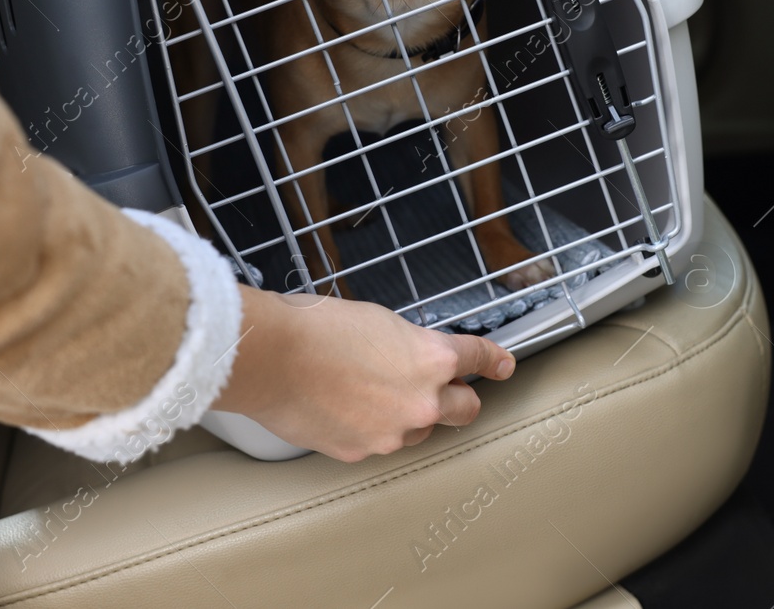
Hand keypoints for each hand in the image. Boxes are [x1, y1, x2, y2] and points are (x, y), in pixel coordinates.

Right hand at [214, 287, 515, 461]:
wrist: (270, 357)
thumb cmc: (315, 328)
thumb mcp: (379, 320)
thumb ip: (408, 344)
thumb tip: (412, 356)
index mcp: (431, 357)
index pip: (478, 357)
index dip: (494, 360)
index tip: (502, 365)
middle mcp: (422, 400)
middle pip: (466, 408)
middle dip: (461, 398)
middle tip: (450, 390)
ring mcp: (393, 432)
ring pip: (420, 430)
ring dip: (411, 416)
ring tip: (374, 394)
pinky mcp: (362, 452)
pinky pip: (380, 442)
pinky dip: (372, 429)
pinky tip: (347, 408)